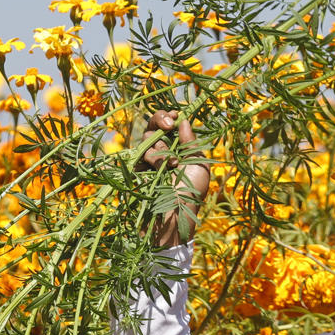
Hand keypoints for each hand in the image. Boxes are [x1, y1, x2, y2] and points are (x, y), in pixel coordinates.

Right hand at [140, 110, 209, 247]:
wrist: (173, 219)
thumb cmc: (190, 195)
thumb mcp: (198, 166)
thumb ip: (191, 143)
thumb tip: (183, 120)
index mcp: (179, 149)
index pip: (171, 126)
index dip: (170, 117)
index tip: (175, 115)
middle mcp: (163, 152)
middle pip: (154, 126)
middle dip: (160, 120)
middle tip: (168, 126)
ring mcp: (148, 162)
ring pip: (148, 139)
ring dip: (161, 149)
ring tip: (170, 167)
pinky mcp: (136, 171)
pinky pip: (139, 154)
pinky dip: (150, 158)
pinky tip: (159, 170)